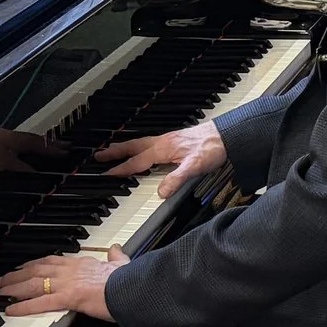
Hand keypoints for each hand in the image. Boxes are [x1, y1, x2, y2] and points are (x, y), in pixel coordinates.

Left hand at [0, 113, 68, 189]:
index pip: (7, 156)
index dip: (22, 166)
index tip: (38, 174)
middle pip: (25, 142)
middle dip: (45, 148)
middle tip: (67, 152)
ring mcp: (0, 133)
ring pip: (27, 138)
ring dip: (47, 143)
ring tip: (67, 147)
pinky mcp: (0, 134)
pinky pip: (23, 138)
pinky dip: (38, 141)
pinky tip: (48, 146)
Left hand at [0, 247, 123, 320]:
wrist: (132, 288)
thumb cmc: (128, 280)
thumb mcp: (122, 264)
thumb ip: (116, 257)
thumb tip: (117, 249)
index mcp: (82, 263)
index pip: (52, 261)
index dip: (34, 264)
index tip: (23, 267)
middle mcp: (71, 270)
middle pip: (36, 270)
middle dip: (15, 275)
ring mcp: (67, 283)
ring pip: (33, 283)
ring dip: (12, 288)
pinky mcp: (68, 298)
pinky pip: (40, 303)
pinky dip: (23, 306)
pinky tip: (10, 310)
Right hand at [95, 121, 226, 196]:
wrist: (227, 135)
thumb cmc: (212, 148)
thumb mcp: (194, 166)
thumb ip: (177, 178)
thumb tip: (161, 192)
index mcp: (163, 149)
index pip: (137, 161)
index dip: (121, 168)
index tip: (106, 173)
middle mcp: (163, 142)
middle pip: (133, 147)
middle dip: (115, 152)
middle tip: (99, 155)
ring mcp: (169, 140)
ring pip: (141, 144)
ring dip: (126, 148)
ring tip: (115, 150)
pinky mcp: (176, 140)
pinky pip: (151, 143)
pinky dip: (141, 147)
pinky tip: (144, 152)